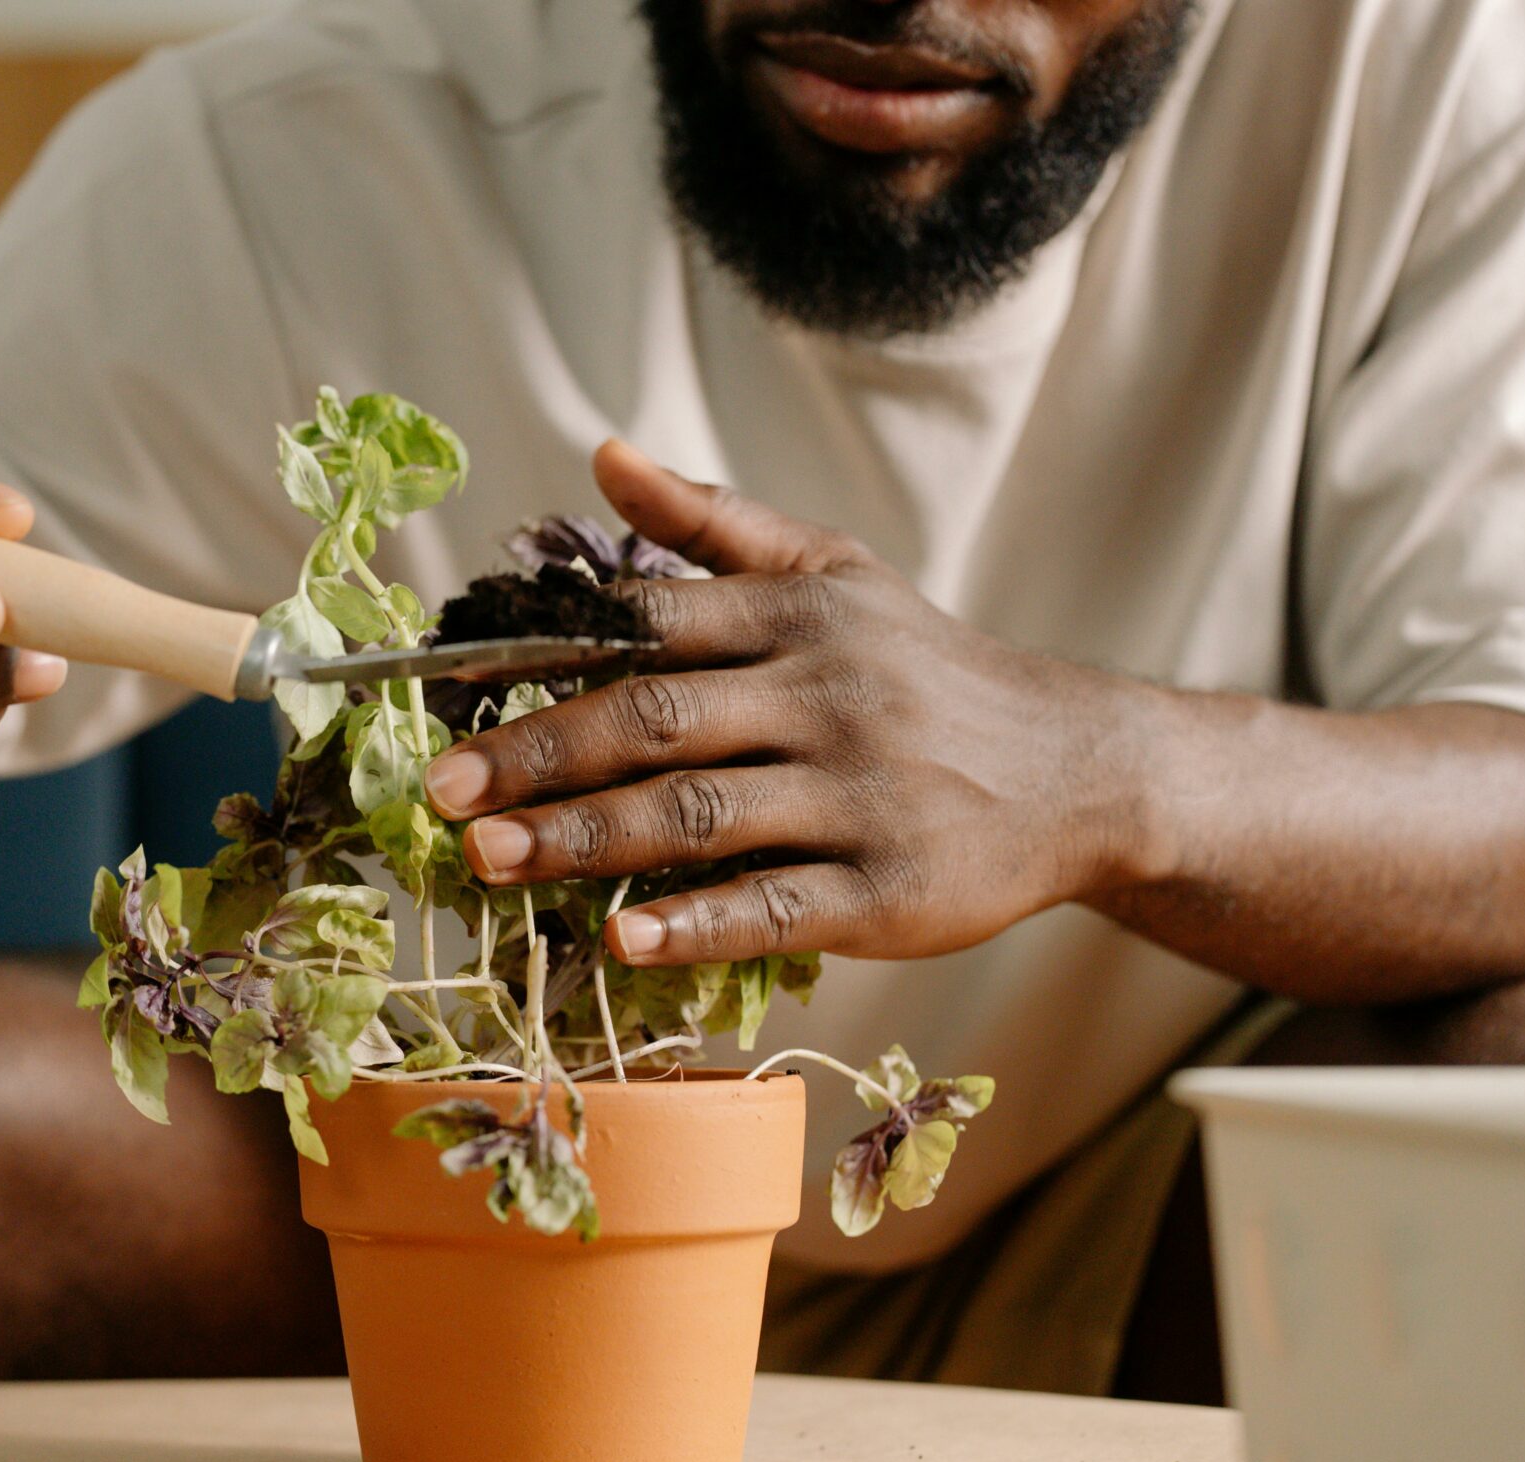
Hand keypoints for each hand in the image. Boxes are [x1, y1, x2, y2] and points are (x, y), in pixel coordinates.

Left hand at [421, 440, 1151, 967]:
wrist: (1080, 768)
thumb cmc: (927, 671)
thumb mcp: (837, 573)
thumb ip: (715, 524)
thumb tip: (602, 457)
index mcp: (799, 619)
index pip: (652, 625)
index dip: (545, 653)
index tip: (452, 687)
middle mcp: (826, 698)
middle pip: (659, 722)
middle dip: (542, 757)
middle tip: (444, 794)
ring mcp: (858, 797)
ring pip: (702, 816)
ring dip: (589, 841)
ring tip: (492, 862)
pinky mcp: (889, 890)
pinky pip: (778, 907)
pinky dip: (698, 925)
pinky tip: (622, 939)